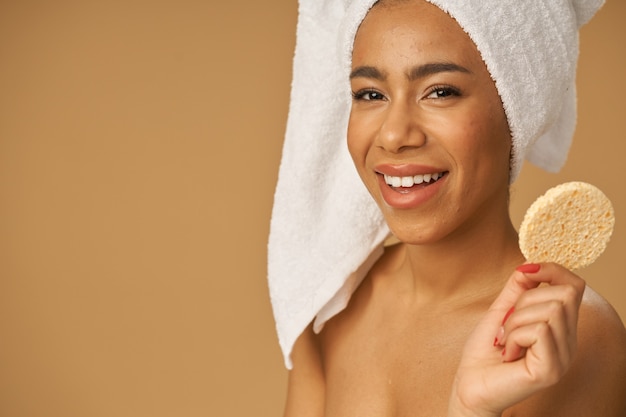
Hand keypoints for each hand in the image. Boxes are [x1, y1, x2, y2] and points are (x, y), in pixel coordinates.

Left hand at [448, 263, 584, 416]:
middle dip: (525, 301)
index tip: (525, 272)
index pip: (575, 286)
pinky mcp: (552, 369)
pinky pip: (539, 331)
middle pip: (563, 294)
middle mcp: (568, 342)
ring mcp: (563, 357)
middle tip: (507, 325)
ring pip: (550, 310)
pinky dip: (514, 336)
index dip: (552, 271)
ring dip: (515, 321)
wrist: (469, 386)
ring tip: (506, 341)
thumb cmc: (483, 353)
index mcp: (560, 327)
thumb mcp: (501, 311)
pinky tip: (508, 353)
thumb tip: (529, 264)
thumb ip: (517, 289)